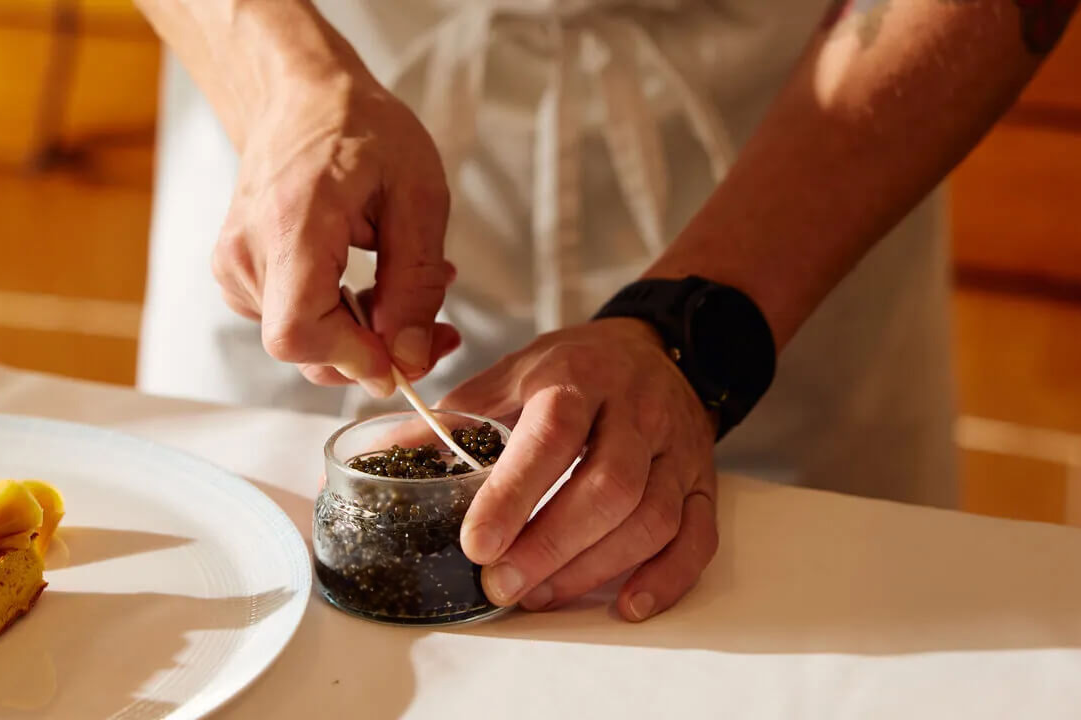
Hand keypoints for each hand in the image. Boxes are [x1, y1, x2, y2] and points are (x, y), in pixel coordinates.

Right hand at [213, 65, 459, 395]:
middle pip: (303, 346)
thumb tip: (408, 357)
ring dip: (362, 333)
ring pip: (303, 340)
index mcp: (290, 225)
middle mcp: (245, 253)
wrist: (301, 97)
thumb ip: (415, 283)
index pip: (298, 331)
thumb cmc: (359, 128)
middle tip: (434, 330)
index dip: (352, 359)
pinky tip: (367, 285)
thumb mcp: (417, 196)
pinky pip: (292, 320)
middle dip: (373, 352)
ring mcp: (234, 266)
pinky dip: (338, 317)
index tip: (404, 358)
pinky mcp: (238, 274)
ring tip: (403, 288)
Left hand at [440, 318, 719, 620]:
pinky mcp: (703, 482)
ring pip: (651, 518)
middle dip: (551, 545)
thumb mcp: (512, 372)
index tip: (476, 542)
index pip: (553, 435)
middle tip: (502, 584)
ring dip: (593, 567)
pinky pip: (697, 537)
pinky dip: (665, 578)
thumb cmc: (574, 370)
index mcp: (578, 377)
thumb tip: (376, 457)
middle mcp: (636, 411)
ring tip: (540, 594)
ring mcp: (676, 449)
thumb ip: (454, 419)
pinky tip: (626, 604)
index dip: (514, 493)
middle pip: (608, 487)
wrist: (656, 348)